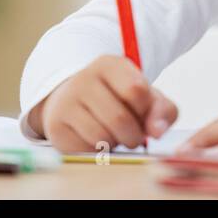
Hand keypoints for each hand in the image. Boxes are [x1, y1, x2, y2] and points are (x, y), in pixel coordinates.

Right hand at [34, 55, 178, 153]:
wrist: (76, 101)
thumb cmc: (119, 100)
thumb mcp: (145, 97)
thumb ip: (162, 111)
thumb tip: (157, 132)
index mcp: (110, 64)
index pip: (136, 90)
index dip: (145, 111)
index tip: (142, 113)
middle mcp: (84, 78)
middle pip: (119, 119)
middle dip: (133, 136)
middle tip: (133, 136)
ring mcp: (66, 101)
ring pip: (101, 137)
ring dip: (115, 144)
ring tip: (114, 136)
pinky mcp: (55, 126)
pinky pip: (84, 150)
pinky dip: (97, 152)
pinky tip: (96, 141)